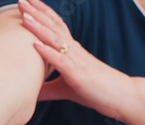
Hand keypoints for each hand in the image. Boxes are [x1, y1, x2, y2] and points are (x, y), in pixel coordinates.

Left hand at [18, 0, 133, 119]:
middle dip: (36, 12)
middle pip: (53, 26)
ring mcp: (76, 60)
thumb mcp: (66, 89)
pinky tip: (36, 45)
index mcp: (71, 50)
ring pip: (55, 39)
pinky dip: (48, 52)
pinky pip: (61, 60)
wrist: (119, 95)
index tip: (27, 3)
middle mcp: (73, 50)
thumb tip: (31, 94)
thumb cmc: (94, 90)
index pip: (55, 26)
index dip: (41, 13)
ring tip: (25, 16)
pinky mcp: (78, 74)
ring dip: (39, 27)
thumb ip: (48, 89)